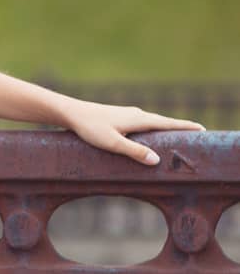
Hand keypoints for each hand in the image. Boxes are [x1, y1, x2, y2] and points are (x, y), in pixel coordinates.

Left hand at [60, 98, 205, 165]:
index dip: (186, 127)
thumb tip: (156, 160)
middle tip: (197, 134)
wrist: (72, 113)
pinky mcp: (121, 117)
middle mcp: (138, 114)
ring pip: (154, 122)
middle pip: (164, 122)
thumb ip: (134, 151)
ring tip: (179, 137)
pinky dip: (154, 129)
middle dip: (180, 128)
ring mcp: (129, 114)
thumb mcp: (112, 143)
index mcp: (139, 119)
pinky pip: (144, 124)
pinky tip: (152, 135)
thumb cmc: (90, 128)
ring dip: (168, 128)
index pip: (169, 124)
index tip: (202, 130)